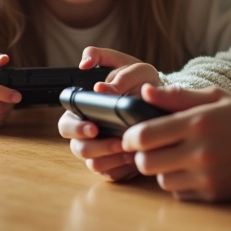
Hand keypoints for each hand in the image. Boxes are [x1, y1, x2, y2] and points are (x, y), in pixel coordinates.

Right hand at [58, 47, 162, 181]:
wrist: (164, 100)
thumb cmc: (140, 79)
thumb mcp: (125, 62)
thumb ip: (103, 57)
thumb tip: (85, 63)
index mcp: (83, 110)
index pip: (66, 124)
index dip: (77, 128)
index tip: (94, 128)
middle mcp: (88, 132)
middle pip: (77, 148)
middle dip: (94, 147)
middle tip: (116, 142)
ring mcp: (100, 150)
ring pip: (93, 163)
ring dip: (111, 158)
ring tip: (130, 148)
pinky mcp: (115, 165)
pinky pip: (111, 173)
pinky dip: (122, 168)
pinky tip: (134, 158)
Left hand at [123, 84, 230, 201]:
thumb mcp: (219, 98)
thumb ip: (179, 96)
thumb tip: (145, 92)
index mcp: (199, 122)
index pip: (145, 135)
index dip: (130, 136)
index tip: (130, 135)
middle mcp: (200, 152)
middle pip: (146, 162)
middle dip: (142, 155)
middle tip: (151, 148)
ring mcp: (207, 177)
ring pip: (161, 180)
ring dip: (162, 170)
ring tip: (177, 157)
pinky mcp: (214, 196)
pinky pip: (180, 193)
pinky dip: (180, 183)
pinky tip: (194, 170)